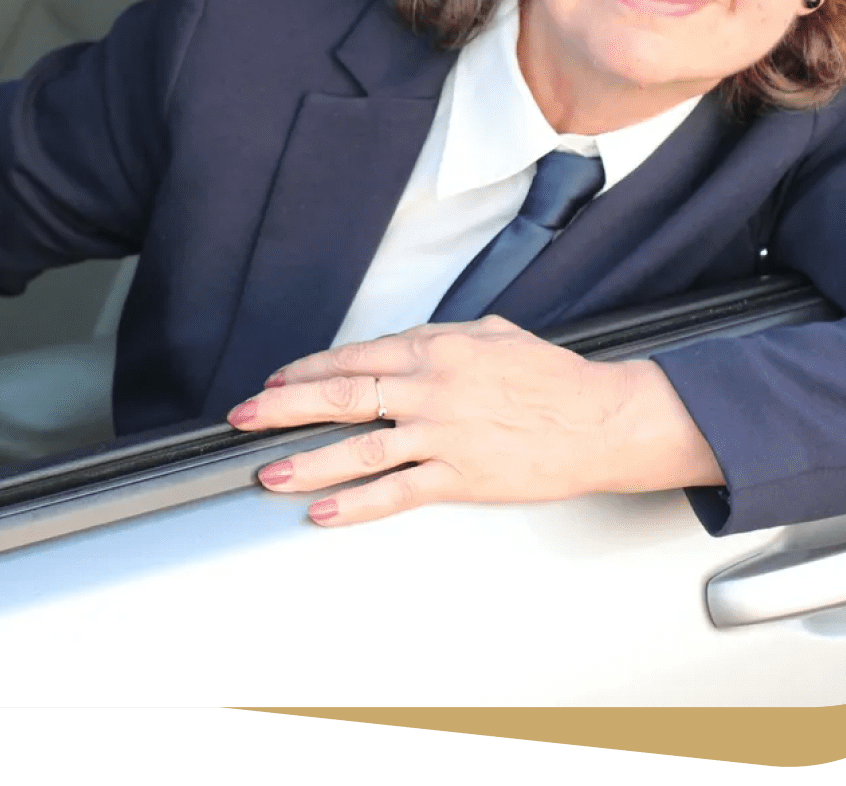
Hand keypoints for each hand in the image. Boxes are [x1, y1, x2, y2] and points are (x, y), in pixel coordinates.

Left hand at [226, 315, 722, 525]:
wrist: (602, 419)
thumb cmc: (552, 377)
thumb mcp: (489, 334)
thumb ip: (438, 338)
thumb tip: (399, 346)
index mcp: (434, 349)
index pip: (353, 357)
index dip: (306, 370)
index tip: (276, 380)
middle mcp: (430, 387)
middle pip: (341, 394)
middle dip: (283, 406)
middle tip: (244, 416)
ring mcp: (442, 434)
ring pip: (358, 446)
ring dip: (306, 461)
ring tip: (267, 473)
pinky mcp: (461, 476)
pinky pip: (397, 492)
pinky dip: (356, 503)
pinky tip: (325, 512)